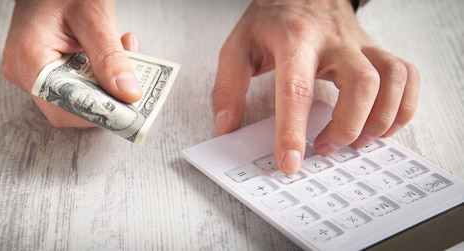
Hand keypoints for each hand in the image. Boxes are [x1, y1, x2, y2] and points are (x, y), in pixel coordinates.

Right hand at [1, 0, 141, 127]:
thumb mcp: (94, 16)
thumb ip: (110, 57)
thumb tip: (128, 94)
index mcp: (28, 56)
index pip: (61, 104)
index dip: (95, 111)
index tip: (127, 107)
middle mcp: (22, 69)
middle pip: (66, 107)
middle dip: (104, 97)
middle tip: (132, 78)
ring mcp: (29, 71)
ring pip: (72, 98)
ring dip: (104, 85)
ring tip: (124, 52)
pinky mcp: (41, 68)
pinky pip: (71, 85)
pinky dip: (96, 77)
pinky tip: (110, 55)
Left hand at [212, 0, 418, 173]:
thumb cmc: (272, 20)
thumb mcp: (238, 46)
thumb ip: (228, 87)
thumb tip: (226, 126)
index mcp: (294, 40)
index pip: (296, 89)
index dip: (293, 130)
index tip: (290, 161)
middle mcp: (333, 41)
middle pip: (361, 84)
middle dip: (348, 126)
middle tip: (325, 147)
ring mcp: (360, 44)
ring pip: (391, 79)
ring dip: (379, 119)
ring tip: (355, 141)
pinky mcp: (376, 50)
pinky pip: (407, 75)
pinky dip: (403, 106)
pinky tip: (382, 124)